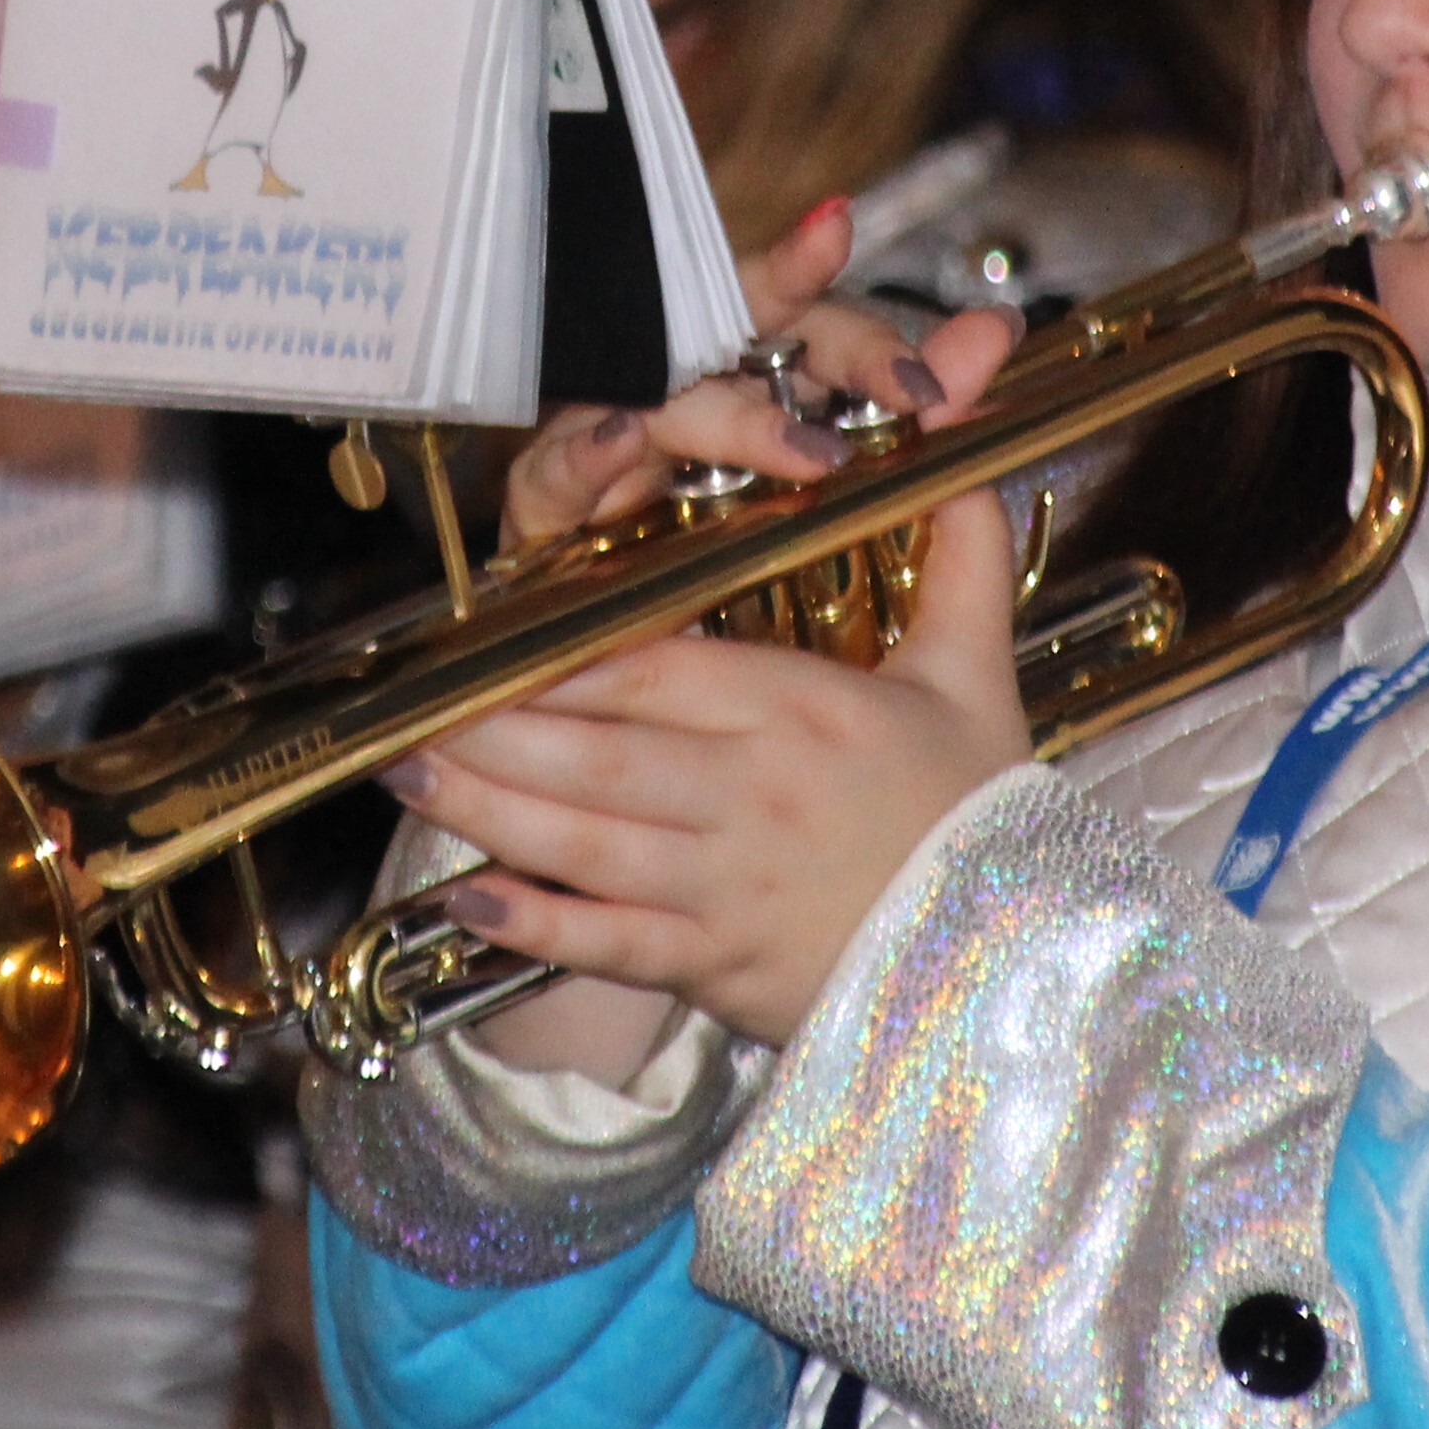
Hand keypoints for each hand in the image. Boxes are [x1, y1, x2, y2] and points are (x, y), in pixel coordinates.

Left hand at [388, 303, 1031, 1048]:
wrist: (1021, 965)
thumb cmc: (983, 819)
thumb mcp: (974, 680)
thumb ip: (956, 562)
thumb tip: (959, 461)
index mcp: (806, 716)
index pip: (658, 673)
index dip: (563, 660)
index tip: (491, 642)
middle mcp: (755, 798)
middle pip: (600, 754)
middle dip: (493, 731)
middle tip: (407, 709)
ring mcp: (730, 889)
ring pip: (587, 843)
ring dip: (488, 811)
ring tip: (408, 776)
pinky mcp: (720, 968)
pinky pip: (612, 943)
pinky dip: (537, 927)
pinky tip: (470, 900)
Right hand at [499, 201, 965, 550]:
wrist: (635, 675)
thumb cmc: (728, 554)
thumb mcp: (837, 477)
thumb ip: (914, 396)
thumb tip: (997, 326)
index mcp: (750, 373)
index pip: (810, 320)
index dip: (873, 336)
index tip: (937, 372)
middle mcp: (681, 388)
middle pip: (738, 332)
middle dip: (821, 354)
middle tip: (903, 397)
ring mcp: (609, 438)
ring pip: (665, 395)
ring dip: (729, 414)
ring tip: (798, 447)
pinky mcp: (547, 503)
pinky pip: (557, 470)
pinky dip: (586, 453)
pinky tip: (622, 442)